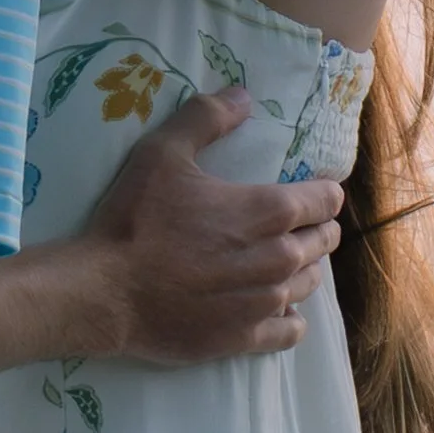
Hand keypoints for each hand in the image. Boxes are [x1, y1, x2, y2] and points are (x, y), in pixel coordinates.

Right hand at [74, 88, 341, 364]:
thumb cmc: (136, 218)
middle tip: (297, 225)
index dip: (322, 192)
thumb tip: (243, 95)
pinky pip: (292, 330)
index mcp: (269, 210)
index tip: (313, 191)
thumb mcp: (163, 151)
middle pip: (323, 242)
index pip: (326, 199)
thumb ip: (206, 117)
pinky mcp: (248, 338)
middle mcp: (280, 258)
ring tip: (284, 263)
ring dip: (303, 269)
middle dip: (316, 229)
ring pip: (310, 284)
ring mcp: (267, 302)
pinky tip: (275, 308)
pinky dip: (290, 317)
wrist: (107, 291)